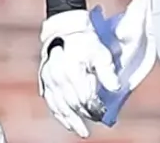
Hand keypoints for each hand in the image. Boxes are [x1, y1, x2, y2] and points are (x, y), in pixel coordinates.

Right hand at [38, 9, 119, 137]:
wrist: (67, 29)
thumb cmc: (86, 41)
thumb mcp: (101, 53)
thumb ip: (107, 71)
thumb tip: (115, 89)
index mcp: (72, 71)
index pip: (84, 98)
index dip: (94, 108)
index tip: (103, 113)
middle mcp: (58, 78)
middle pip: (72, 105)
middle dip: (85, 115)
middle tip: (96, 120)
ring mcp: (49, 80)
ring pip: (60, 107)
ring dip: (71, 120)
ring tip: (81, 130)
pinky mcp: (44, 80)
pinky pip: (51, 102)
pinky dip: (59, 113)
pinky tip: (67, 121)